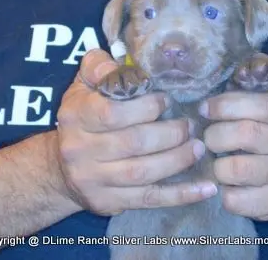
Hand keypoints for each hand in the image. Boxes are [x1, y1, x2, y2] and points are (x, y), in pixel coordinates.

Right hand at [56, 49, 214, 215]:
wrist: (62, 169)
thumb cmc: (82, 120)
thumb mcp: (82, 87)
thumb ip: (99, 67)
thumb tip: (127, 65)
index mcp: (75, 116)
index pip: (113, 112)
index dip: (147, 107)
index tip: (167, 101)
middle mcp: (80, 150)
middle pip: (134, 143)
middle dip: (170, 133)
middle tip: (190, 126)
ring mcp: (94, 180)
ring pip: (144, 172)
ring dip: (178, 159)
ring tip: (198, 147)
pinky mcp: (109, 202)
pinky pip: (150, 199)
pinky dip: (181, 195)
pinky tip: (206, 189)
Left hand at [201, 90, 267, 220]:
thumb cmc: (267, 131)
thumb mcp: (265, 102)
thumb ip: (250, 84)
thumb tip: (231, 73)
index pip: (262, 104)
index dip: (226, 105)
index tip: (204, 109)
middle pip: (246, 134)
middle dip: (215, 135)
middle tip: (207, 139)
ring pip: (237, 169)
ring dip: (216, 166)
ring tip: (215, 164)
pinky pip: (236, 199)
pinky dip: (222, 192)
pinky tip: (225, 185)